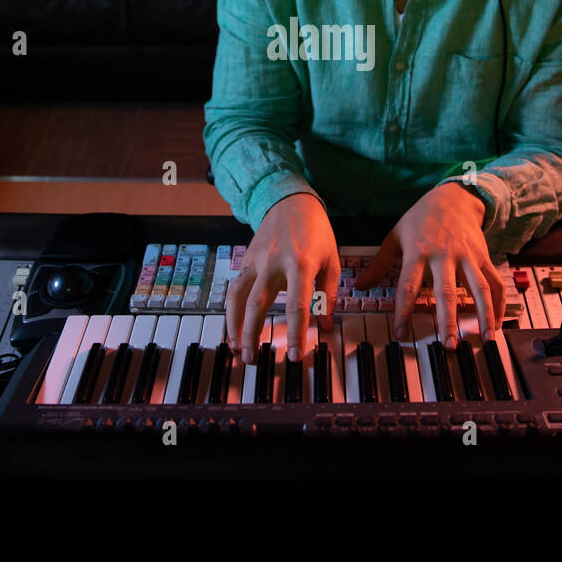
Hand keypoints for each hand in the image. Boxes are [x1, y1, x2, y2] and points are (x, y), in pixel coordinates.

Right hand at [225, 192, 339, 364]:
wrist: (290, 201)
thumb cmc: (315, 232)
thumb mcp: (331, 260)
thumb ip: (328, 294)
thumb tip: (325, 326)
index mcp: (300, 263)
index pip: (297, 304)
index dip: (297, 333)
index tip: (297, 355)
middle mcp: (273, 263)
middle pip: (258, 304)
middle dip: (253, 335)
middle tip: (253, 359)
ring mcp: (256, 261)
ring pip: (237, 297)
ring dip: (234, 326)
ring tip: (237, 349)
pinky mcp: (245, 261)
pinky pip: (234, 289)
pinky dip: (230, 311)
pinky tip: (233, 328)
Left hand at [355, 182, 504, 347]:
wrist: (453, 196)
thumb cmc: (421, 217)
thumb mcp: (395, 235)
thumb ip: (379, 264)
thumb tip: (360, 286)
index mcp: (418, 252)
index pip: (408, 286)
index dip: (404, 311)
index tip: (401, 334)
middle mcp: (444, 255)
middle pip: (446, 291)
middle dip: (448, 320)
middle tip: (449, 345)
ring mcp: (467, 256)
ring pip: (478, 288)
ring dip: (483, 314)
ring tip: (486, 338)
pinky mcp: (483, 256)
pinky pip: (495, 282)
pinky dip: (499, 303)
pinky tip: (498, 322)